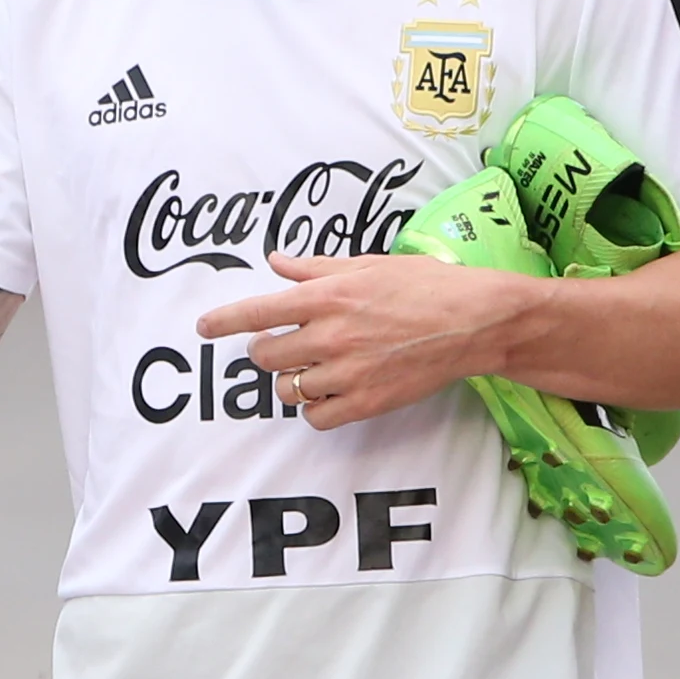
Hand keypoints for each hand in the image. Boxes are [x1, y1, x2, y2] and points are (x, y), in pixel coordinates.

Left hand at [194, 251, 540, 430]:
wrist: (476, 321)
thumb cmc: (425, 286)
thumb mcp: (368, 265)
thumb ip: (315, 268)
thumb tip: (276, 262)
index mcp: (326, 297)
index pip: (256, 312)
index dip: (222, 321)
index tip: (203, 327)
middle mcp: (330, 336)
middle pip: (265, 355)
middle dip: (265, 350)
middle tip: (280, 344)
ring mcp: (347, 373)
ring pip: (287, 388)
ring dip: (289, 379)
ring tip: (309, 368)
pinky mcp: (367, 402)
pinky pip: (316, 416)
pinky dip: (315, 408)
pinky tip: (329, 392)